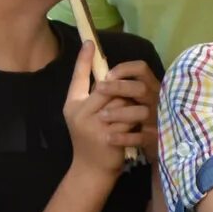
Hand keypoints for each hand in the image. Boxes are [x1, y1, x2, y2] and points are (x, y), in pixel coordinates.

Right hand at [62, 41, 156, 174]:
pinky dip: (136, 121)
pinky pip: (128, 118)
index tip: (90, 42)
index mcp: (72, 104)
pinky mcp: (106, 136)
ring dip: (133, 106)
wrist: (91, 169)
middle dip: (122, 90)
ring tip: (137, 114)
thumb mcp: (86, 116)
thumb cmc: (92, 138)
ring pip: (120, 102)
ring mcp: (92, 125)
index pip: (77, 77)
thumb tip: (110, 76)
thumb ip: (94, 97)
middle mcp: (79, 113)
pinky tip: (140, 126)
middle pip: (106, 88)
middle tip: (133, 96)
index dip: (83, 60)